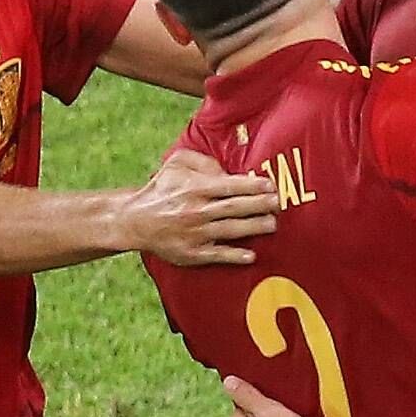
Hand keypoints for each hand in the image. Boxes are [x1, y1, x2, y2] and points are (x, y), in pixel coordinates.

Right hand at [120, 145, 279, 265]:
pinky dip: (235, 256)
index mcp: (195, 188)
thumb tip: (228, 171)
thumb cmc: (162, 188)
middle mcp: (197, 211)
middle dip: (261, 206)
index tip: (271, 186)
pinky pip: (217, 255)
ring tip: (273, 224)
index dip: (253, 186)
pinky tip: (251, 255)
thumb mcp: (177, 163)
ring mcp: (195, 234)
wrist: (135, 221)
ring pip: (231, 230)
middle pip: (236, 208)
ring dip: (254, 228)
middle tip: (279, 204)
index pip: (231, 186)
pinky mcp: (192, 254)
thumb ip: (203, 161)